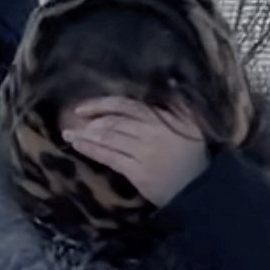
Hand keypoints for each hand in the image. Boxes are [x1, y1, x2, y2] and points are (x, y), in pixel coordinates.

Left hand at [61, 96, 209, 207]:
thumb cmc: (194, 156)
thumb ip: (179, 103)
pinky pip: (109, 157)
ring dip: (85, 134)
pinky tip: (77, 145)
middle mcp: (153, 132)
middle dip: (91, 119)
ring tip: (69, 133)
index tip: (84, 107)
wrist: (199, 188)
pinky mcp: (138, 172)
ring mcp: (144, 152)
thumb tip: (168, 80)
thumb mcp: (192, 124)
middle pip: (114, 121)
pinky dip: (91, 149)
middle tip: (74, 119)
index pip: (128, 105)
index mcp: (164, 117)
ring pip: (109, 138)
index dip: (103, 104)